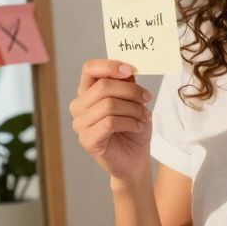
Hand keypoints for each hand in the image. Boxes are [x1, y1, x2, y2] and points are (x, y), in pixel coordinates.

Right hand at [69, 59, 153, 182]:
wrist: (134, 160)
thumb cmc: (132, 128)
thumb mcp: (133, 101)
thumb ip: (127, 83)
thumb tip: (128, 67)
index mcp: (87, 92)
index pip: (90, 68)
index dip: (110, 65)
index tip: (130, 70)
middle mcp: (79, 106)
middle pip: (103, 86)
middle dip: (131, 91)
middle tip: (147, 98)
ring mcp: (80, 124)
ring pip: (108, 105)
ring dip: (133, 109)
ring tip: (144, 116)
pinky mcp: (87, 140)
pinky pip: (110, 123)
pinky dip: (129, 123)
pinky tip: (138, 127)